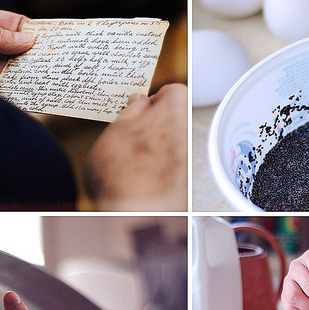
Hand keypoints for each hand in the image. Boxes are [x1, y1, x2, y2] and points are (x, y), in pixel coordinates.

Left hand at [0, 3, 34, 87]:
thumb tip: (27, 39)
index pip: (11, 25)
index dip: (28, 33)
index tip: (46, 43)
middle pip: (12, 51)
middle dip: (26, 58)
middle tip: (42, 66)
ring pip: (5, 71)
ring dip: (16, 76)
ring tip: (29, 81)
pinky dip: (4, 92)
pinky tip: (13, 92)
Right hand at [84, 83, 187, 210]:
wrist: (134, 217)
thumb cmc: (122, 173)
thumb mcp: (116, 129)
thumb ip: (132, 111)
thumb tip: (139, 102)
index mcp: (176, 110)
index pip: (173, 92)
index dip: (153, 101)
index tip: (139, 109)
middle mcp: (190, 135)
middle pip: (174, 123)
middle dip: (155, 129)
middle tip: (131, 139)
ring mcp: (191, 163)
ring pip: (173, 149)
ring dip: (156, 153)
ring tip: (131, 166)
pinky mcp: (188, 188)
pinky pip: (173, 173)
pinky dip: (159, 175)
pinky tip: (139, 183)